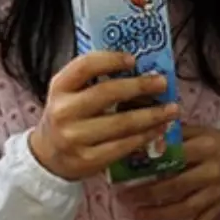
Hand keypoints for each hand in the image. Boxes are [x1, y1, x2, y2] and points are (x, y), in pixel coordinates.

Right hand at [28, 51, 178, 181]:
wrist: (47, 156)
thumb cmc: (67, 117)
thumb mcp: (69, 93)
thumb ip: (93, 80)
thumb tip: (138, 68)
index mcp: (59, 88)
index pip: (85, 66)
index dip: (111, 60)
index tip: (134, 59)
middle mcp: (63, 111)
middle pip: (107, 93)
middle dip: (140, 87)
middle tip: (162, 83)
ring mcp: (74, 138)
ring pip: (121, 123)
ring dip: (151, 115)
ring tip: (171, 109)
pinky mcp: (88, 160)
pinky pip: (123, 146)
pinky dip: (144, 137)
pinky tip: (158, 130)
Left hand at [117, 126, 219, 219]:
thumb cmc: (212, 141)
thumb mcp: (196, 131)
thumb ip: (172, 134)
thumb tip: (140, 137)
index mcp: (205, 147)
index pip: (174, 156)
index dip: (150, 164)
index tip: (129, 170)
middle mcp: (212, 172)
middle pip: (177, 186)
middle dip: (149, 194)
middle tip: (125, 198)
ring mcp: (218, 192)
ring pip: (187, 208)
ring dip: (160, 214)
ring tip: (138, 214)